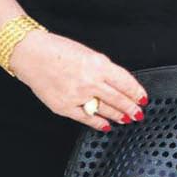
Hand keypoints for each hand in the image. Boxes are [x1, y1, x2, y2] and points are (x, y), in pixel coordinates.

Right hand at [9, 30, 147, 130]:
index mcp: (98, 64)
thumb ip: (103, 69)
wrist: (32, 55)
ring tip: (127, 118)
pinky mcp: (63, 107)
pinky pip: (85, 118)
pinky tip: (106, 125)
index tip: (143, 98)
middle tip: (139, 113)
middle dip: (131, 107)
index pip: (125, 81)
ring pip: (104, 109)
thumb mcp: (89, 53)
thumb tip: (118, 84)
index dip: (136, 92)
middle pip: (117, 98)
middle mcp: (89, 81)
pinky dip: (97, 123)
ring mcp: (76, 95)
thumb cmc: (60, 50)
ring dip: (117, 115)